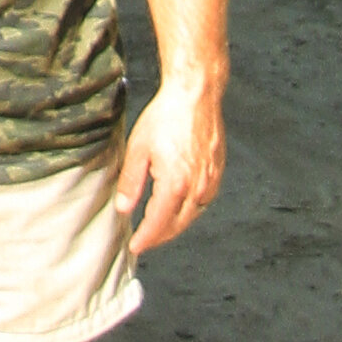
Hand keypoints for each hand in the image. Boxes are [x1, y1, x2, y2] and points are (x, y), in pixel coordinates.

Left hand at [116, 72, 222, 255]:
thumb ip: (131, 182)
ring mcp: (210, 181)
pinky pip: (204, 202)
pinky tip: (180, 207)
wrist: (195, 95)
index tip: (135, 247)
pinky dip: (190, 210)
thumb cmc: (166, 116)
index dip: (146, 238)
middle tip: (145, 241)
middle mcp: (197, 187)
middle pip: (177, 225)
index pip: (158, 224)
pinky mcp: (217, 172)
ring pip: (192, 216)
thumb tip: (124, 208)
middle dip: (160, 237)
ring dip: (175, 225)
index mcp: (175, 184)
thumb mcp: (138, 148)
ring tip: (159, 228)